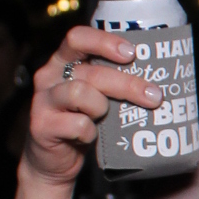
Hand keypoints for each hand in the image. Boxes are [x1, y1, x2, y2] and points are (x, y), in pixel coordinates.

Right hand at [21, 24, 160, 187]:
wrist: (54, 161)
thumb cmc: (81, 120)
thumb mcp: (96, 95)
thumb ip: (111, 81)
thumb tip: (156, 80)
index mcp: (63, 61)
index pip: (77, 38)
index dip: (104, 42)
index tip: (132, 53)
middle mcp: (49, 76)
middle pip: (91, 72)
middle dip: (127, 84)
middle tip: (154, 96)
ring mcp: (43, 100)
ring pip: (80, 93)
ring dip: (102, 107)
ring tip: (105, 117)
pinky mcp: (41, 125)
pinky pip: (76, 124)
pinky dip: (89, 132)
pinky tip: (90, 135)